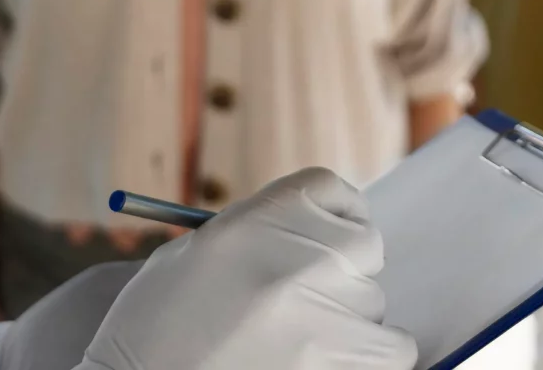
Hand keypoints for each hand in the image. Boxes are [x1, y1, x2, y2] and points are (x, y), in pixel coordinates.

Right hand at [79, 168, 415, 369]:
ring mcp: (324, 317)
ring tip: (297, 343)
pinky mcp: (338, 364)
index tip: (332, 232)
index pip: (331, 190)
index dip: (334, 212)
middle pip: (363, 245)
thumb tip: (319, 237)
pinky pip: (390, 351)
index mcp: (257, 220)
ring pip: (374, 304)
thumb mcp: (193, 257)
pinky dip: (368, 360)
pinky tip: (327, 362)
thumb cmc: (152, 331)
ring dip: (348, 321)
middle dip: (343, 269)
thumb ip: (260, 238)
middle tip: (313, 296)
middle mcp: (299, 260)